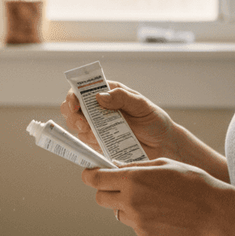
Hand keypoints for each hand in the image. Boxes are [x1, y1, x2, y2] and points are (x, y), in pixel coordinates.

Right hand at [60, 81, 176, 160]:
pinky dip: (86, 143)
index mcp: (108, 94)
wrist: (163, 145)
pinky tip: (96, 143)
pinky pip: (85, 143)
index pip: (83, 89)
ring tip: (90, 132)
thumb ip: (121, 98)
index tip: (75, 104)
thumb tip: (99, 96)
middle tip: (81, 122)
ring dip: (78, 128)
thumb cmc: (154, 121)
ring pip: (76, 125)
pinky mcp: (99, 144)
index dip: (73, 95)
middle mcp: (99, 109)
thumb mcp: (141, 105)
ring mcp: (98, 127)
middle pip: (72, 108)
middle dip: (71, 114)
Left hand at [81, 158, 231, 235]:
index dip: (90, 176)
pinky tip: (163, 214)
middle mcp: (130, 201)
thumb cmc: (192, 182)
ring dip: (126, 207)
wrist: (214, 210)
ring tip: (152, 201)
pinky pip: (135, 226)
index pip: (95, 179)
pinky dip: (143, 220)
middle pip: (100, 198)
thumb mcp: (163, 164)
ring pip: (118, 213)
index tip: (90, 174)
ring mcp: (137, 221)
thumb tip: (116, 168)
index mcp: (132, 179)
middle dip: (107, 192)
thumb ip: (135, 167)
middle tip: (121, 188)